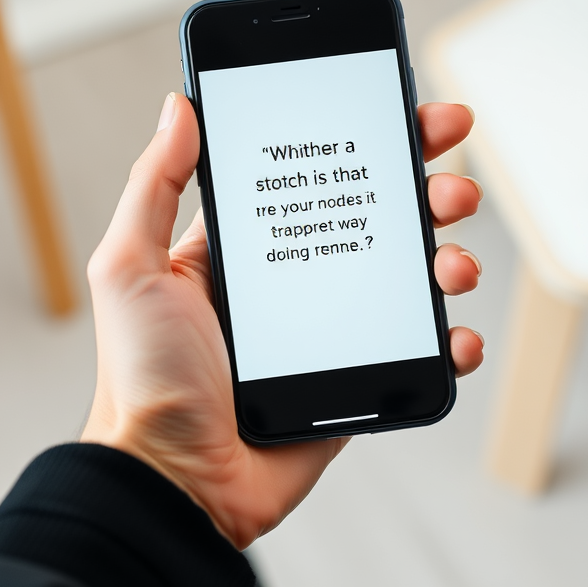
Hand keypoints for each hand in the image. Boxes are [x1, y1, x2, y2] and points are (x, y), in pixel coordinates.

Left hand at [81, 93, 483, 548]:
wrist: (175, 479)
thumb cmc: (142, 377)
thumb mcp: (130, 268)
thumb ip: (154, 185)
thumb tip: (180, 107)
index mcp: (252, 245)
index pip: (318, 174)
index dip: (367, 139)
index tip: (409, 112)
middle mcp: (298, 278)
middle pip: (378, 217)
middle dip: (427, 191)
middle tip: (452, 186)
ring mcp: (333, 328)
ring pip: (409, 279)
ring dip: (447, 260)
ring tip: (453, 264)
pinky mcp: (357, 377)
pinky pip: (418, 351)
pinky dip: (451, 340)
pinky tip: (457, 336)